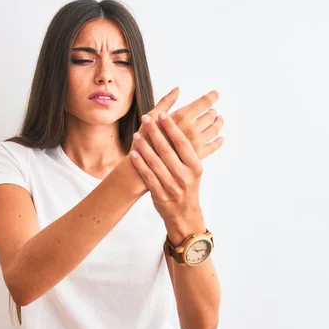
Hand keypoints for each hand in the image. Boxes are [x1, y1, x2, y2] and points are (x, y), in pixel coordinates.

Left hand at [129, 105, 223, 232]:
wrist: (184, 214)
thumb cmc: (188, 187)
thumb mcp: (194, 169)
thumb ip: (189, 150)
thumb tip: (189, 125)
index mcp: (195, 167)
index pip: (183, 143)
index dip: (172, 128)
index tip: (162, 114)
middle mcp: (184, 176)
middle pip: (167, 150)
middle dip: (155, 133)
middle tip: (146, 118)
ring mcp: (172, 186)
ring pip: (155, 163)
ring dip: (144, 147)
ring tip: (136, 135)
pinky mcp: (160, 194)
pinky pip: (148, 176)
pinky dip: (140, 164)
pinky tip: (133, 154)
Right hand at [131, 88, 222, 159]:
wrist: (143, 166)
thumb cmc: (144, 140)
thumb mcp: (151, 117)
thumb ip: (166, 102)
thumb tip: (177, 89)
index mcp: (182, 117)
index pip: (204, 102)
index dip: (211, 96)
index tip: (215, 93)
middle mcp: (192, 129)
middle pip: (210, 115)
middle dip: (212, 111)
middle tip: (212, 110)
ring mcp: (196, 144)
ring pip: (214, 130)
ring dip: (218, 123)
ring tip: (218, 120)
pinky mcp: (197, 156)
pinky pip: (213, 147)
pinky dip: (218, 141)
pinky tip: (220, 138)